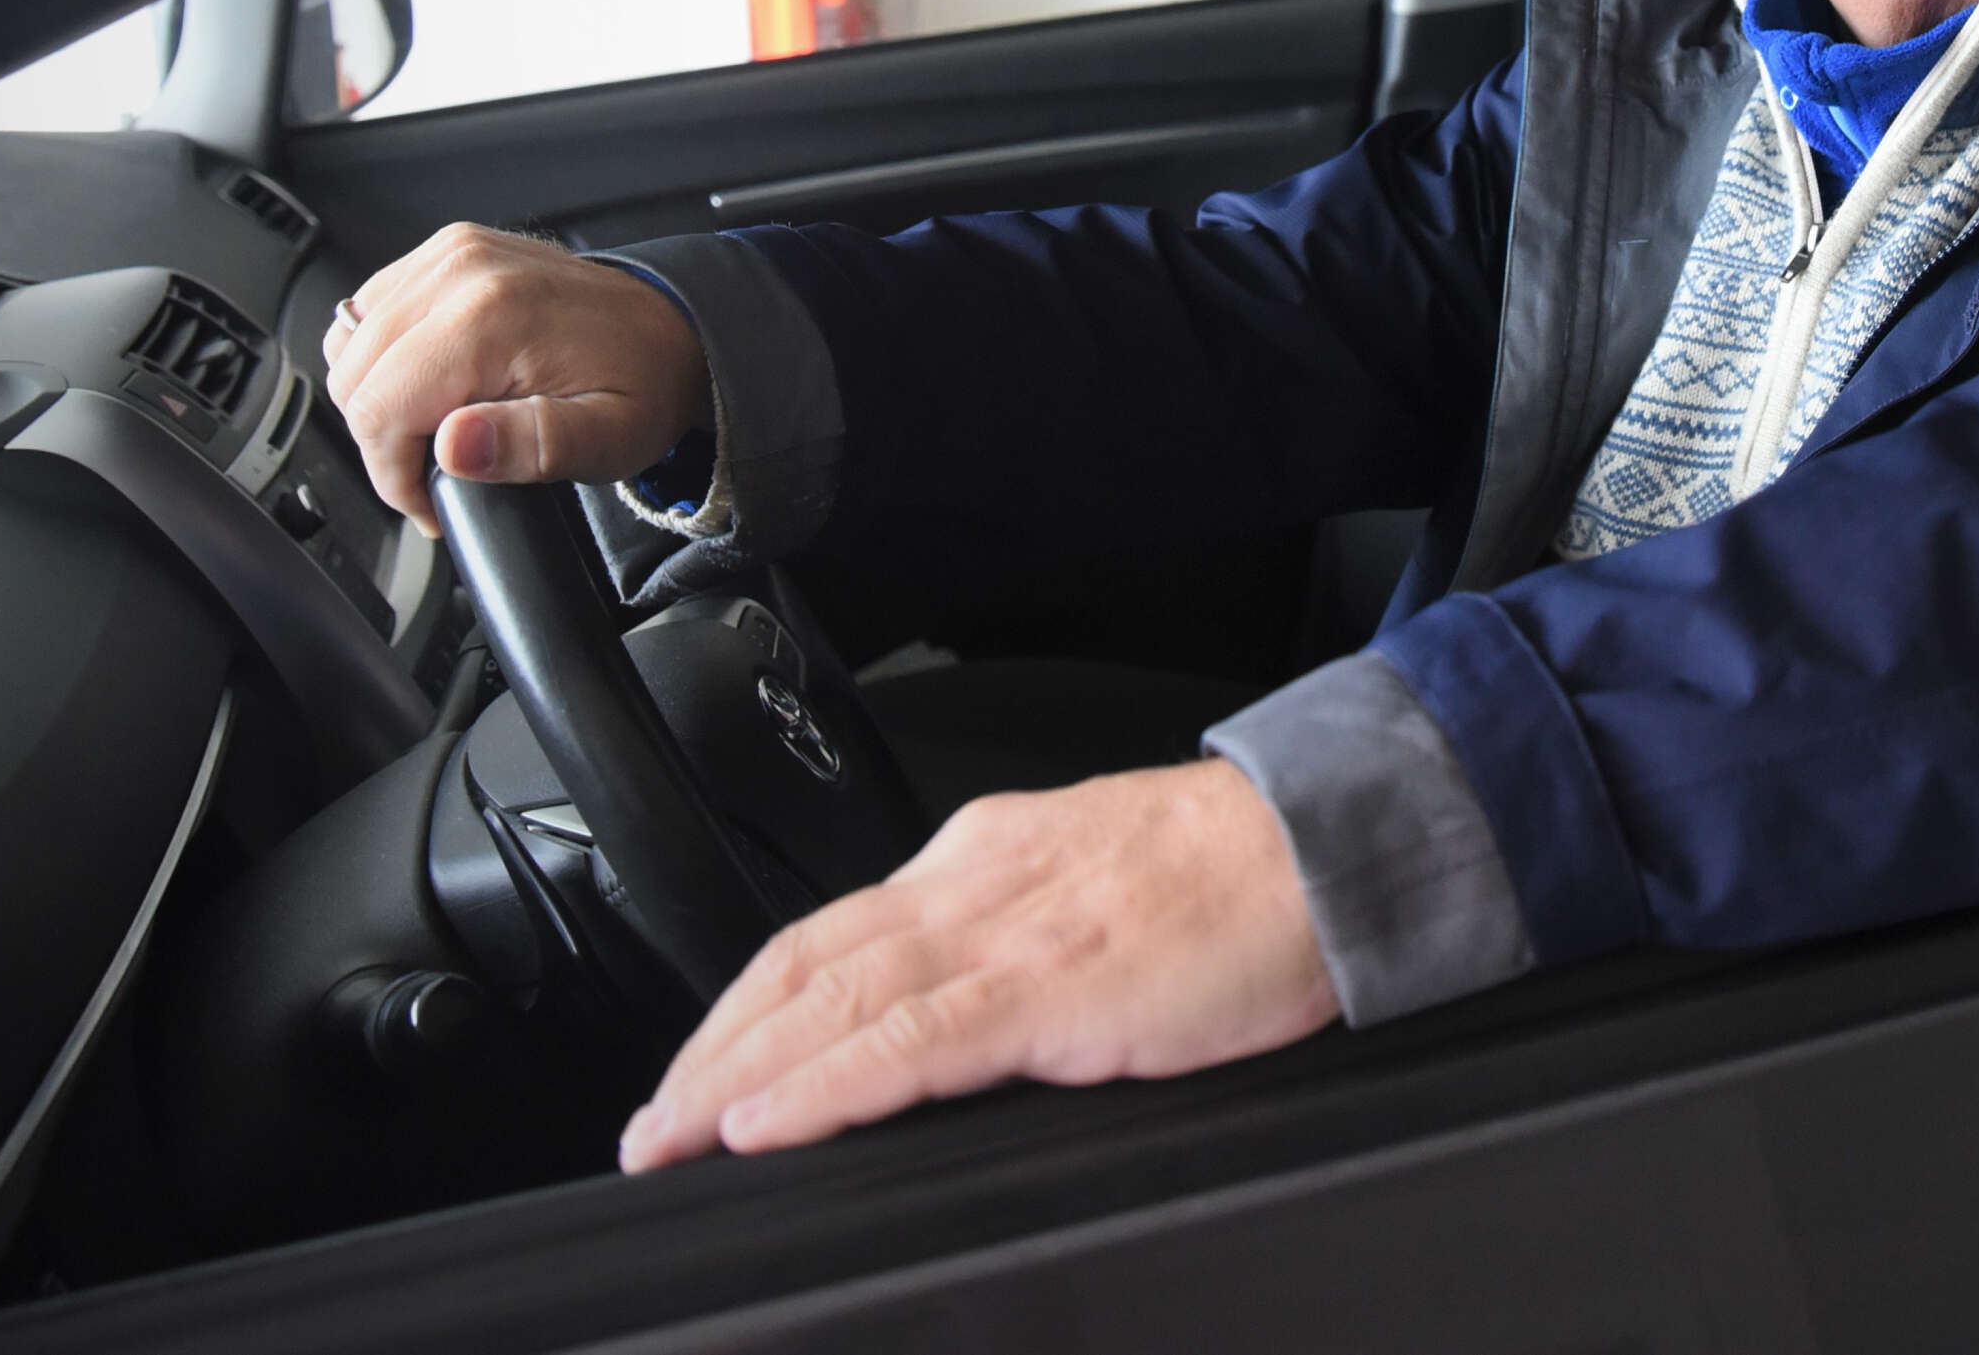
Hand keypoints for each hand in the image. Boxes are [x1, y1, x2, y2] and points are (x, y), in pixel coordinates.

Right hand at [320, 223, 710, 533]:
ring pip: (349, 343)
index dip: (394, 474)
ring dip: (380, 397)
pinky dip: (386, 357)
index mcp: (491, 314)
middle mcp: (460, 270)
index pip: (377, 409)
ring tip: (442, 426)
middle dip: (385, 440)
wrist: (672, 328)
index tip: (431, 500)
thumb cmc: (644, 382)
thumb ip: (529, 446)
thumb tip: (453, 446)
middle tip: (442, 468)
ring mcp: (451, 253)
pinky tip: (436, 383)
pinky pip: (371, 313)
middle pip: (354, 376)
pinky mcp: (447, 251)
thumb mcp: (606, 439)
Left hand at [619, 760, 1336, 1168]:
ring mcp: (1006, 934)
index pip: (830, 930)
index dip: (748, 1005)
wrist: (1330, 844)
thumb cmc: (1244, 877)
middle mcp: (972, 882)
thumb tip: (964, 1018)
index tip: (703, 1068)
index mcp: (984, 856)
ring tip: (672, 1135)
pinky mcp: (1050, 991)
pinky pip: (906, 1042)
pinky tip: (764, 1122)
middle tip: (649, 1125)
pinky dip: (819, 1085)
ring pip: (829, 1001)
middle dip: (712, 1048)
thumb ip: (1025, 937)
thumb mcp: (1100, 887)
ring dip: (733, 1075)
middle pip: (801, 965)